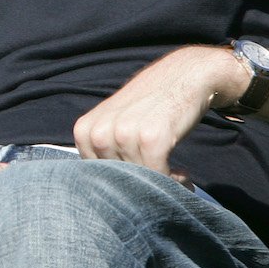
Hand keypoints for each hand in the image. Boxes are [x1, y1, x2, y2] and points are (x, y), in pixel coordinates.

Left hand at [72, 46, 241, 178]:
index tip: (139, 185)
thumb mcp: (114, 122)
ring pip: (138, 180)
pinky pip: (159, 175)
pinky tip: (183, 176)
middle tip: (162, 184)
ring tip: (177, 175)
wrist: (184, 75)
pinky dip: (174, 181)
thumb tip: (106, 192)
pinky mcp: (151, 138)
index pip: (94, 177)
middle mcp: (99, 132)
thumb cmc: (150, 105)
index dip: (119, 186)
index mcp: (84, 130)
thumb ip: (104, 149)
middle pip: (116, 181)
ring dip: (162, 185)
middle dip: (140, 188)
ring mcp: (124, 134)